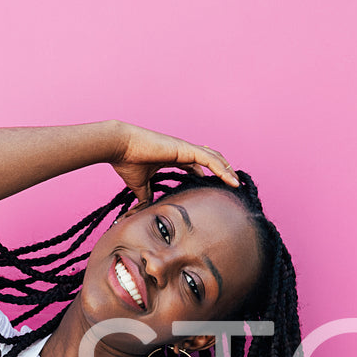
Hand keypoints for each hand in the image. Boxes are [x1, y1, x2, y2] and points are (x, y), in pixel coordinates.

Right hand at [108, 122, 240, 206]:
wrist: (119, 147)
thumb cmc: (126, 162)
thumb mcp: (140, 185)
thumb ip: (146, 196)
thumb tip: (147, 210)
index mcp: (173, 157)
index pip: (197, 164)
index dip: (208, 174)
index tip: (215, 187)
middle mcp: (182, 150)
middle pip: (209, 159)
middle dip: (222, 172)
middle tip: (232, 185)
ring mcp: (185, 148)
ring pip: (214, 158)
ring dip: (227, 170)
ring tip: (236, 183)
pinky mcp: (185, 148)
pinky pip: (210, 159)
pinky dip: (222, 169)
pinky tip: (231, 179)